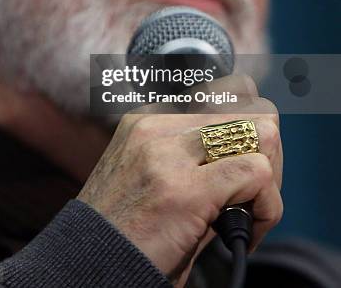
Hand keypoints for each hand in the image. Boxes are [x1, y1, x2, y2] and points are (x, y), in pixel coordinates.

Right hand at [77, 74, 282, 285]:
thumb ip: (194, 150)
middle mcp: (158, 125)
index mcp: (149, 117)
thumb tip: (258, 142)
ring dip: (270, 177)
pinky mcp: (184, 189)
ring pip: (261, 132)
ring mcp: (169, 153)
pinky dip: (266, 206)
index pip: (230, 90)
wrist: (87, 267)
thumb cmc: (125, 228)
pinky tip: (243, 232)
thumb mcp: (151, 172)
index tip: (245, 164)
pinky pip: (257, 173)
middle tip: (253, 193)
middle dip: (267, 151)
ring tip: (249, 210)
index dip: (250, 128)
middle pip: (253, 108)